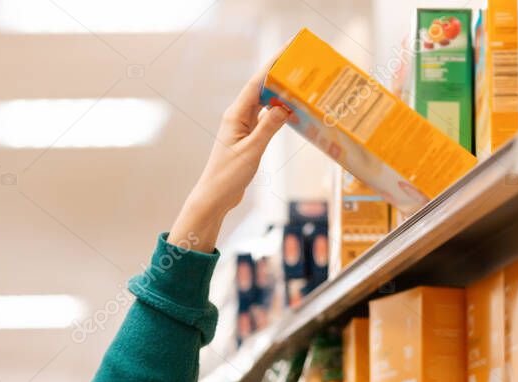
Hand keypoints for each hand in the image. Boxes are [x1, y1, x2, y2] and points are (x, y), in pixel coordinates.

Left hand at [168, 63, 290, 251]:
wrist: (215, 196)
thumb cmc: (228, 176)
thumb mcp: (252, 151)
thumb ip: (268, 127)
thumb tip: (284, 106)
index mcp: (235, 115)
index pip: (256, 83)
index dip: (272, 64)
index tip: (288, 49)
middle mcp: (238, 116)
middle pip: (261, 89)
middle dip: (280, 75)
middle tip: (301, 64)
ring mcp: (243, 126)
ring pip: (265, 104)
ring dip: (281, 95)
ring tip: (301, 84)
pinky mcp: (248, 137)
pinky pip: (266, 119)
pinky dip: (279, 113)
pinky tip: (293, 110)